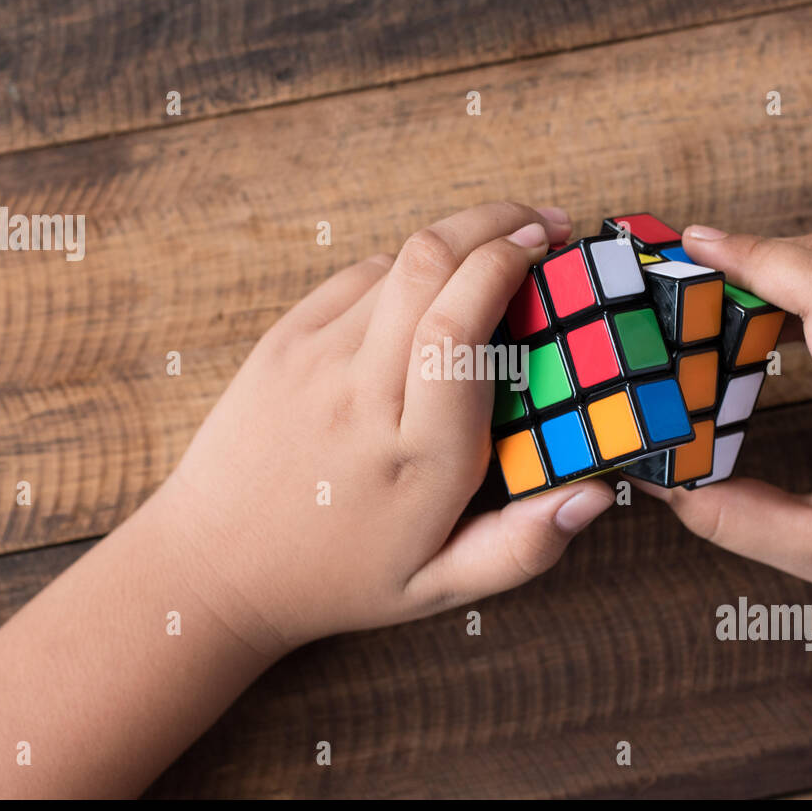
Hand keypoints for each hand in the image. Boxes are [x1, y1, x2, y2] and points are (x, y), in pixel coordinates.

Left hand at [156, 202, 614, 652]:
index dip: (508, 264)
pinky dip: (404, 266)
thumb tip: (597, 494)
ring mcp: (313, 360)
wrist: (214, 566)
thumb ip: (523, 546)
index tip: (549, 246)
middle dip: (495, 222)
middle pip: (430, 263)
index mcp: (416, 456)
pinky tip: (431, 284)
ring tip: (498, 243)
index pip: (461, 324)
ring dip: (455, 237)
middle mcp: (362, 396)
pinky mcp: (281, 342)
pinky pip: (354, 276)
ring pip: (395, 261)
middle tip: (542, 224)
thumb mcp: (439, 587)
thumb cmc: (337, 578)